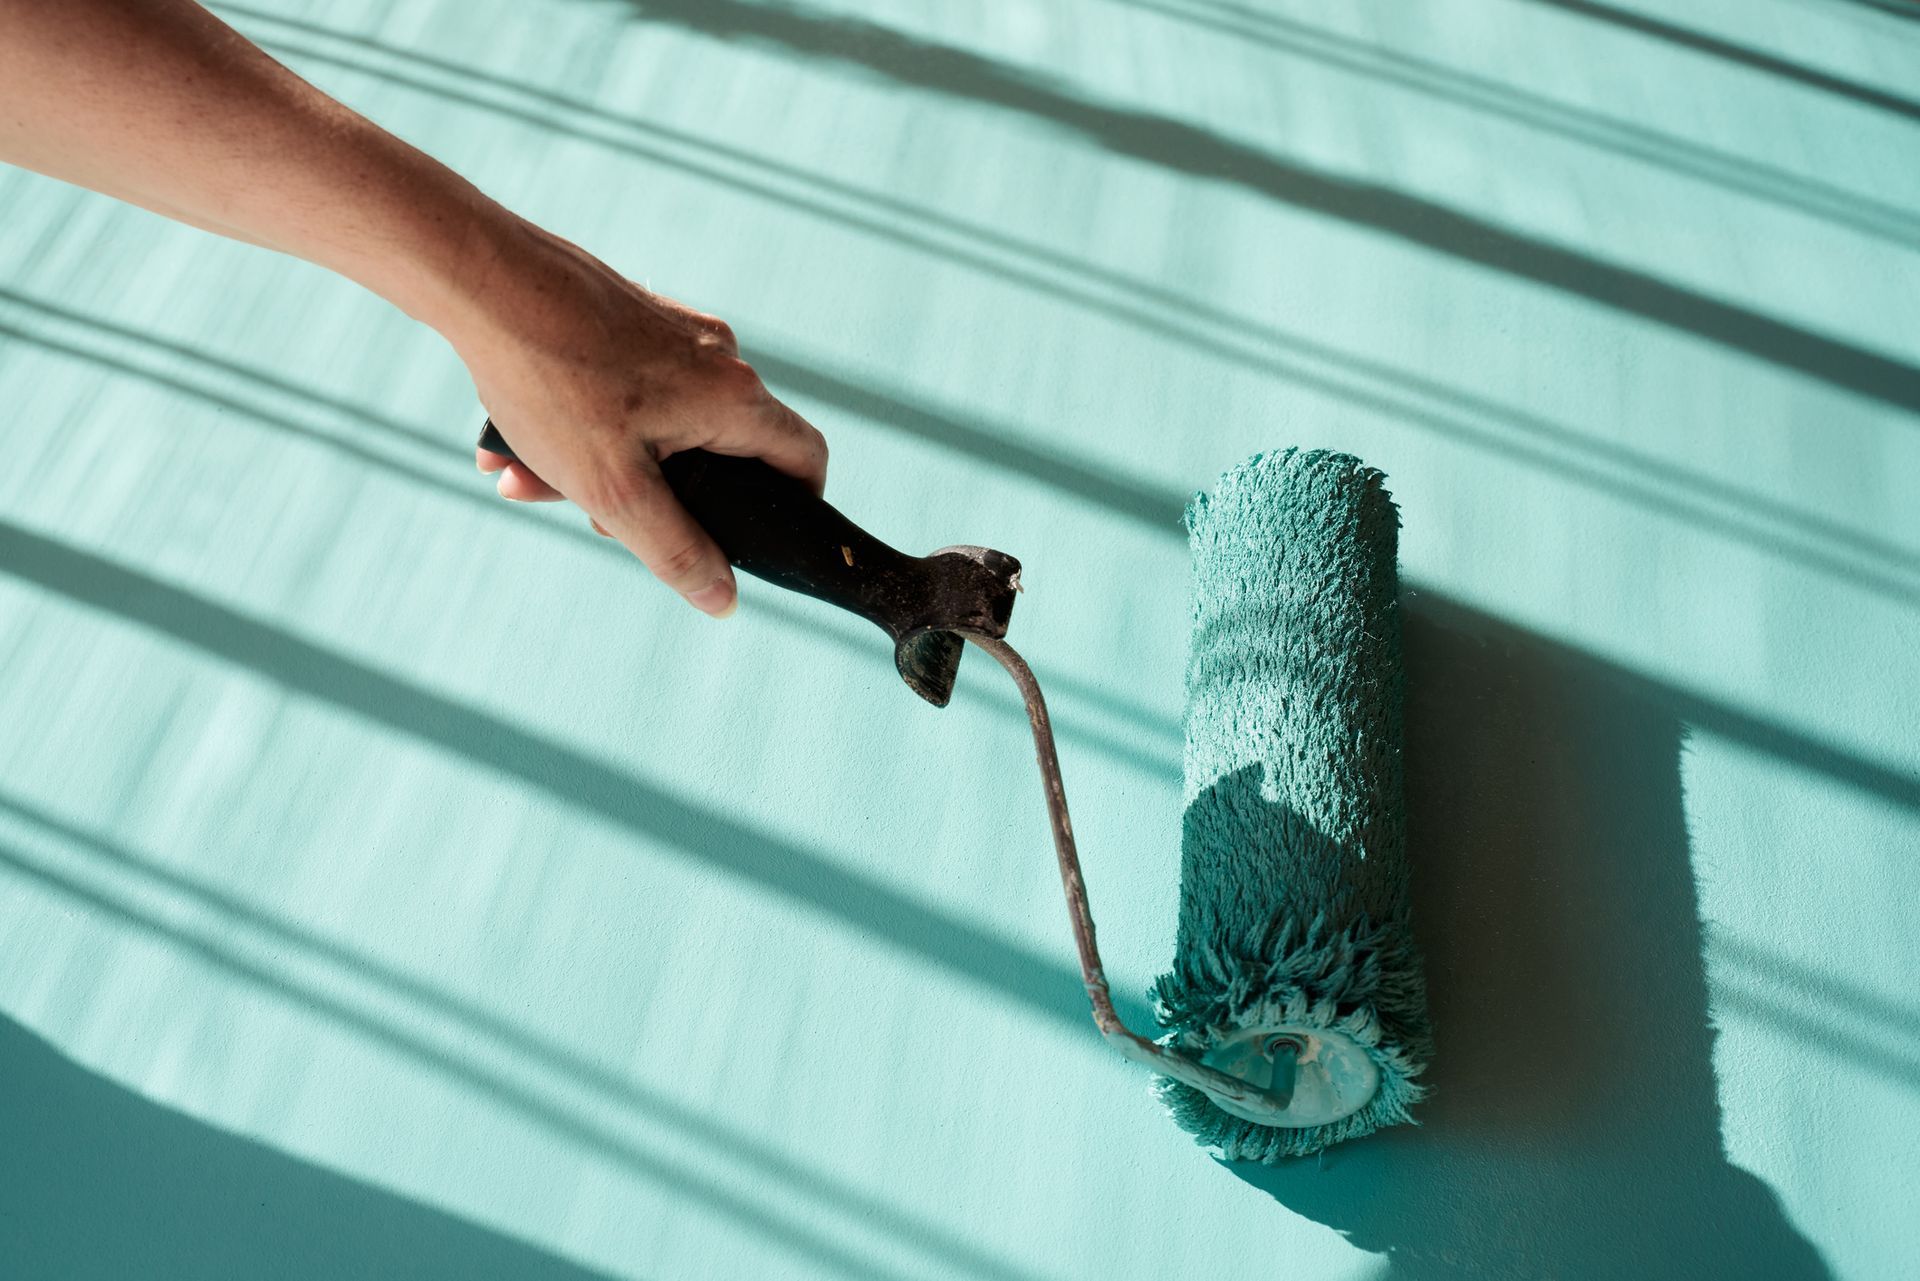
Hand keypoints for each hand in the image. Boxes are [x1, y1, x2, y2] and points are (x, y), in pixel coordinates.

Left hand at [456, 218, 826, 616]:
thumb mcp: (615, 490)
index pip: (804, 457)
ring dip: (598, 467)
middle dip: (657, 499)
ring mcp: (674, 331)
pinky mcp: (631, 317)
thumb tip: (724, 600)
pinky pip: (622, 391)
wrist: (480, 278)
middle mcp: (717, 356)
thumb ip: (676, 551)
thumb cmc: (550, 380)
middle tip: (596, 521)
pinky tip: (512, 445)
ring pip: (657, 425)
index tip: (756, 541)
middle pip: (718, 451)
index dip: (796, 508)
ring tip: (527, 480)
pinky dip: (579, 427)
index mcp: (732, 397)